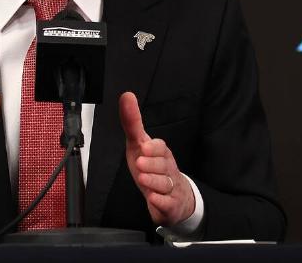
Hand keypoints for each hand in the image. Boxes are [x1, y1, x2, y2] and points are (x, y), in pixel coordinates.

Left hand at [119, 91, 194, 226]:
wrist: (175, 197)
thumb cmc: (153, 168)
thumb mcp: (139, 145)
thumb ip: (132, 122)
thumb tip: (126, 96)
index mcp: (160, 154)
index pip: (161, 147)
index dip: (154, 148)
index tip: (144, 146)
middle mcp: (167, 169)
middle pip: (163, 165)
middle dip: (152, 165)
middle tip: (140, 163)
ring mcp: (170, 187)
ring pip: (165, 184)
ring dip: (154, 181)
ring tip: (143, 180)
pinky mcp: (170, 205)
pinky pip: (167, 204)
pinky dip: (160, 201)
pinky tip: (153, 198)